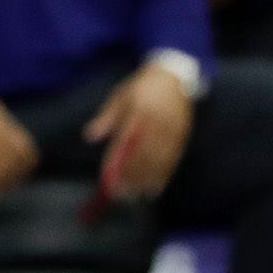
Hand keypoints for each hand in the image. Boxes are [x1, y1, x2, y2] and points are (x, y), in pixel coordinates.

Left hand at [85, 64, 193, 201]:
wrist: (173, 76)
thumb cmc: (140, 88)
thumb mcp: (119, 97)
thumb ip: (106, 118)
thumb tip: (89, 137)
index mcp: (139, 111)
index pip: (125, 141)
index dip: (116, 162)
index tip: (108, 179)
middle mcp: (157, 122)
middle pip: (143, 154)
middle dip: (132, 176)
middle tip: (121, 194)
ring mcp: (172, 130)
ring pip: (160, 160)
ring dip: (148, 179)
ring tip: (137, 195)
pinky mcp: (183, 135)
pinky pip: (174, 159)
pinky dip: (165, 175)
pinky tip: (157, 187)